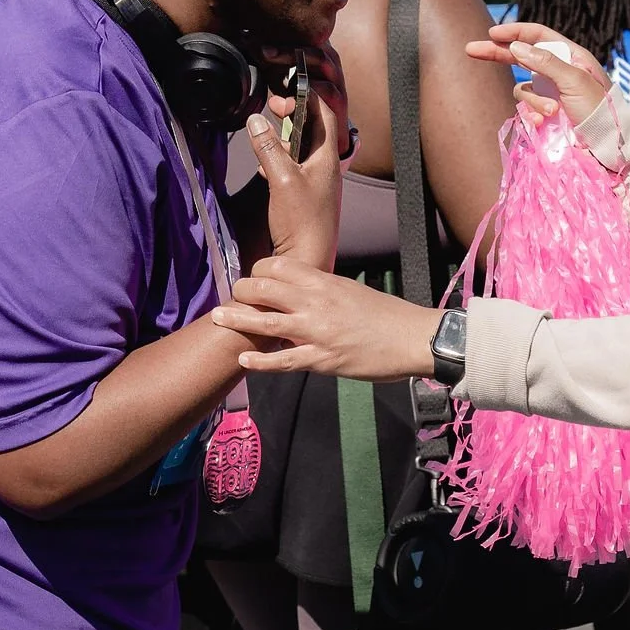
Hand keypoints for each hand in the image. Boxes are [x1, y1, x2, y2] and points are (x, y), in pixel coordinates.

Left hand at [220, 259, 440, 379]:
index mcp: (325, 282)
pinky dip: (260, 363)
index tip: (254, 278)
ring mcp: (317, 331)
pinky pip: (284, 361)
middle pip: (265, 289)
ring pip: (266, 323)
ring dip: (237, 320)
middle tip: (231, 296)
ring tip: (217, 318)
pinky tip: (243, 362)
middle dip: (242, 290)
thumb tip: (302, 290)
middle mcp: (316, 302)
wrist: (412, 338)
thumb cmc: (386, 314)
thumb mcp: (352, 290)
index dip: (259, 270)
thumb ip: (324, 289)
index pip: (280, 266)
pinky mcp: (322, 359)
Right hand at [245, 58, 349, 270]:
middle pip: (312, 128)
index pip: (325, 114)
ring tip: (266, 132)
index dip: (307, 97)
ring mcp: (316, 181)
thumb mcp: (281, 178)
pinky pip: (293, 166)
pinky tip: (265, 163)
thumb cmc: (302, 223)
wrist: (307, 260)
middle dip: (292, 114)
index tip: (285, 92)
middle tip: (273, 107)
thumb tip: (256, 121)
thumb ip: (268, 147)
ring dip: (284, 136)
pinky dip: (279, 157)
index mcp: (327, 158)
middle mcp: (325, 167)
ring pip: (301, 147)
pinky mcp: (304, 195)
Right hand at [464, 20, 613, 137]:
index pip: (537, 36)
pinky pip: (527, 110)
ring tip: (551, 113)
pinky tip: (543, 124)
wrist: (608, 144)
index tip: (492, 33)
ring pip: (523, 89)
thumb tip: (515, 47)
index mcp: (570, 56)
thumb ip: (545, 62)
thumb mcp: (574, 80)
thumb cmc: (599, 108)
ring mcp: (550, 94)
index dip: (514, 32)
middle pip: (520, 57)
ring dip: (532, 101)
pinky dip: (531, 115)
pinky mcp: (546, 114)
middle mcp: (558, 72)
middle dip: (497, 54)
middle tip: (470, 49)